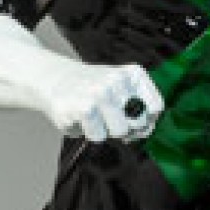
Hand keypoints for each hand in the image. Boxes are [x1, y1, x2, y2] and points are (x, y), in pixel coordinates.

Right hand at [46, 60, 164, 142]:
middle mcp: (118, 80)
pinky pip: (99, 137)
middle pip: (139, 123)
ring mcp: (101, 93)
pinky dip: (90, 133)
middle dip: (127, 128)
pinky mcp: (84, 108)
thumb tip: (146, 130)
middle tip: (109, 118)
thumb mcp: (120, 90)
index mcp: (132, 73)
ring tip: (94, 117)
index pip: (156, 107)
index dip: (147, 120)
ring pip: (120, 131)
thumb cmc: (92, 89)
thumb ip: (139, 110)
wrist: (53, 78)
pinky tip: (81, 119)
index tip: (132, 119)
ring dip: (107, 131)